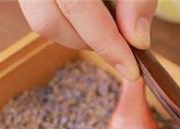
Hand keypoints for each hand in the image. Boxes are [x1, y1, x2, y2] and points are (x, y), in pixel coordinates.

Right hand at [19, 0, 156, 80]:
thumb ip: (138, 1)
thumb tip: (138, 42)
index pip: (77, 6)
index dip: (106, 42)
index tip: (131, 70)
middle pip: (47, 22)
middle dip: (88, 42)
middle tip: (120, 46)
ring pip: (42, 22)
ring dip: (78, 35)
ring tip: (108, 27)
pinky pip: (42, 14)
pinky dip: (70, 24)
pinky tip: (92, 18)